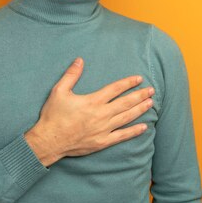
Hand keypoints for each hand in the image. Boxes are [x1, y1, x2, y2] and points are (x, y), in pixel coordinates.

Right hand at [24, 57, 154, 166]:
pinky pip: (122, 136)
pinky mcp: (102, 142)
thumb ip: (71, 75)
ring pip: (126, 118)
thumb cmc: (53, 116)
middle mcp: (101, 115)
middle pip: (125, 103)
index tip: (139, 79)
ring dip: (140, 110)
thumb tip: (79, 60)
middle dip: (140, 95)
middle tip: (151, 90)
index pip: (115, 89)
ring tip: (151, 103)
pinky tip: (144, 127)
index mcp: (92, 101)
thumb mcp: (59, 91)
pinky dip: (134, 131)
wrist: (49, 141)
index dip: (128, 83)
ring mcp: (103, 129)